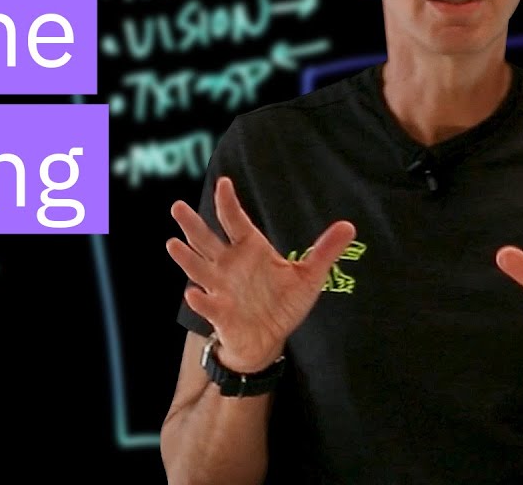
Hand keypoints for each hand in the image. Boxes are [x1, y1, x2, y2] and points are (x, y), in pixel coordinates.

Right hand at [166, 176, 356, 373]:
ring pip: (199, 269)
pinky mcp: (221, 313)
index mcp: (249, 249)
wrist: (268, 339)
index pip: (235, 221)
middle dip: (192, 224)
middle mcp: (229, 265)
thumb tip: (350, 226)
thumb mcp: (308, 276)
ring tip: (173, 244)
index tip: (224, 183)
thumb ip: (324, 251)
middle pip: (207, 240)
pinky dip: (200, 300)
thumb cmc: (282, 302)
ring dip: (186, 258)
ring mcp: (221, 288)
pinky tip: (193, 294)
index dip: (228, 203)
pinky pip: (209, 305)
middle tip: (177, 206)